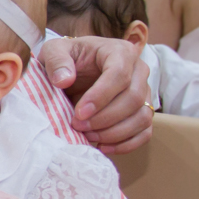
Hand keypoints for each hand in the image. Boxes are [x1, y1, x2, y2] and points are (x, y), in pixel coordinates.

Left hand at [38, 36, 151, 153]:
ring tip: (87, 136)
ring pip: (142, 117)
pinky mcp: (143, 111)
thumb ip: (57, 61)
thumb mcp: (54, 52)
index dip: (100, 97)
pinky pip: (144, 132)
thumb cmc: (66, 58)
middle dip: (104, 118)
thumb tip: (64, 80)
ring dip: (114, 133)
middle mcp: (139, 70)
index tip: (79, 113)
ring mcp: (144, 92)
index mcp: (119, 51)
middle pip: (133, 99)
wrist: (73, 68)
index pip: (119, 75)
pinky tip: (102, 147)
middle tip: (78, 125)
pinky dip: (126, 144)